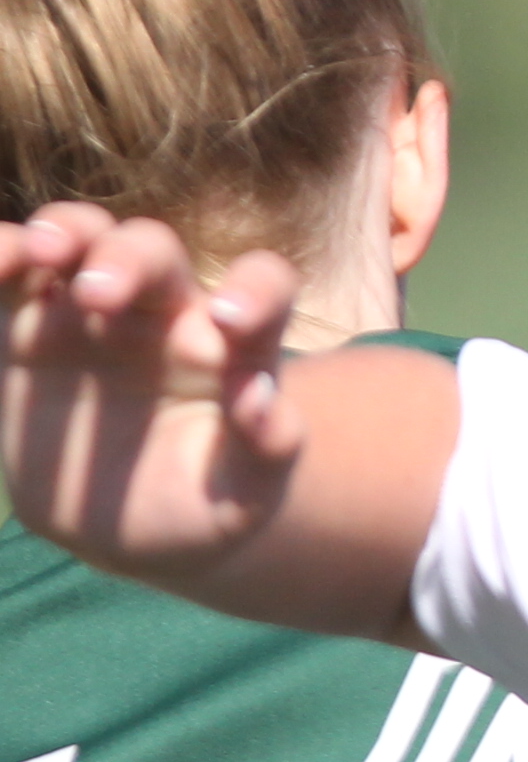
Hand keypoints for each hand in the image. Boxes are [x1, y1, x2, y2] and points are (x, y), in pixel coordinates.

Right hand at [3, 207, 307, 572]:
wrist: (125, 530)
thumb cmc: (201, 503)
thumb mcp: (245, 494)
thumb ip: (267, 448)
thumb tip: (259, 396)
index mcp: (232, 345)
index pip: (263, 286)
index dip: (256, 289)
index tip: (234, 321)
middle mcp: (163, 315)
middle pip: (152, 249)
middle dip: (127, 258)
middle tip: (100, 298)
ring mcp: (91, 315)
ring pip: (82, 239)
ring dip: (62, 232)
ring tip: (40, 254)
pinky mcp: (25, 332)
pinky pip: (11, 278)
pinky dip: (0, 255)